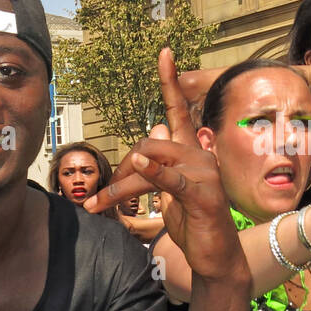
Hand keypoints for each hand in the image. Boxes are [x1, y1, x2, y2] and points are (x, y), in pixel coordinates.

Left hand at [84, 48, 246, 281]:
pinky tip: (139, 164)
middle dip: (119, 172)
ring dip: (119, 186)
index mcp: (191, 152)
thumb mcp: (171, 191)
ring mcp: (204, 174)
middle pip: (148, 145)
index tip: (164, 53)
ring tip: (96, 205)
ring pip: (150, 163)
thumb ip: (161, 163)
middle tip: (100, 200)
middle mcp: (199, 155)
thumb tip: (155, 129)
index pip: (178, 110)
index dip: (170, 82)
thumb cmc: (193, 224)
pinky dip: (154, 171)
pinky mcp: (203, 195)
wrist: (215, 257)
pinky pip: (172, 179)